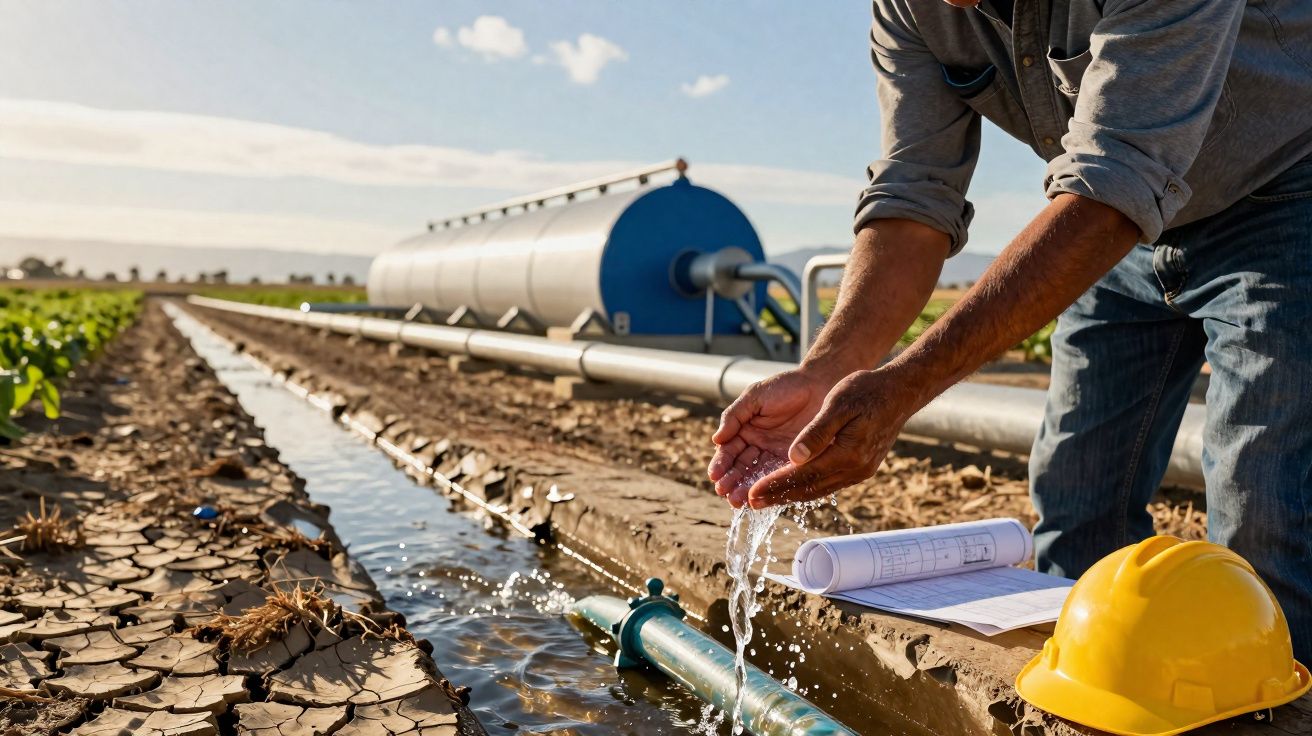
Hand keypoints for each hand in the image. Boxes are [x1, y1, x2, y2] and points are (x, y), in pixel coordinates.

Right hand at [708, 368, 840, 507]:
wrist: (821, 384)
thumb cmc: (786, 386)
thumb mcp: (755, 397)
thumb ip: (734, 416)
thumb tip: (715, 439)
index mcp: (746, 430)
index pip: (729, 451)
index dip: (721, 464)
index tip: (714, 476)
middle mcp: (759, 445)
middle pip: (741, 467)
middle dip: (731, 481)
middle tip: (725, 493)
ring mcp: (777, 455)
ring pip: (758, 475)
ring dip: (746, 488)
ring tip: (737, 500)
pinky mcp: (795, 462)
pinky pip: (780, 476)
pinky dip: (770, 487)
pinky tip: (761, 496)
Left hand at [744, 366, 921, 508]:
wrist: (899, 392)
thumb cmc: (867, 390)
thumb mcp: (838, 403)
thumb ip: (816, 432)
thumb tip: (793, 458)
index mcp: (847, 454)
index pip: (802, 476)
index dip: (774, 485)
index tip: (751, 493)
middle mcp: (854, 469)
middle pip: (808, 489)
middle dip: (777, 496)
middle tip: (749, 503)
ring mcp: (859, 472)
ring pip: (817, 490)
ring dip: (790, 495)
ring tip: (764, 499)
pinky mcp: (860, 469)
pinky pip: (827, 484)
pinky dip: (806, 487)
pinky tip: (791, 486)